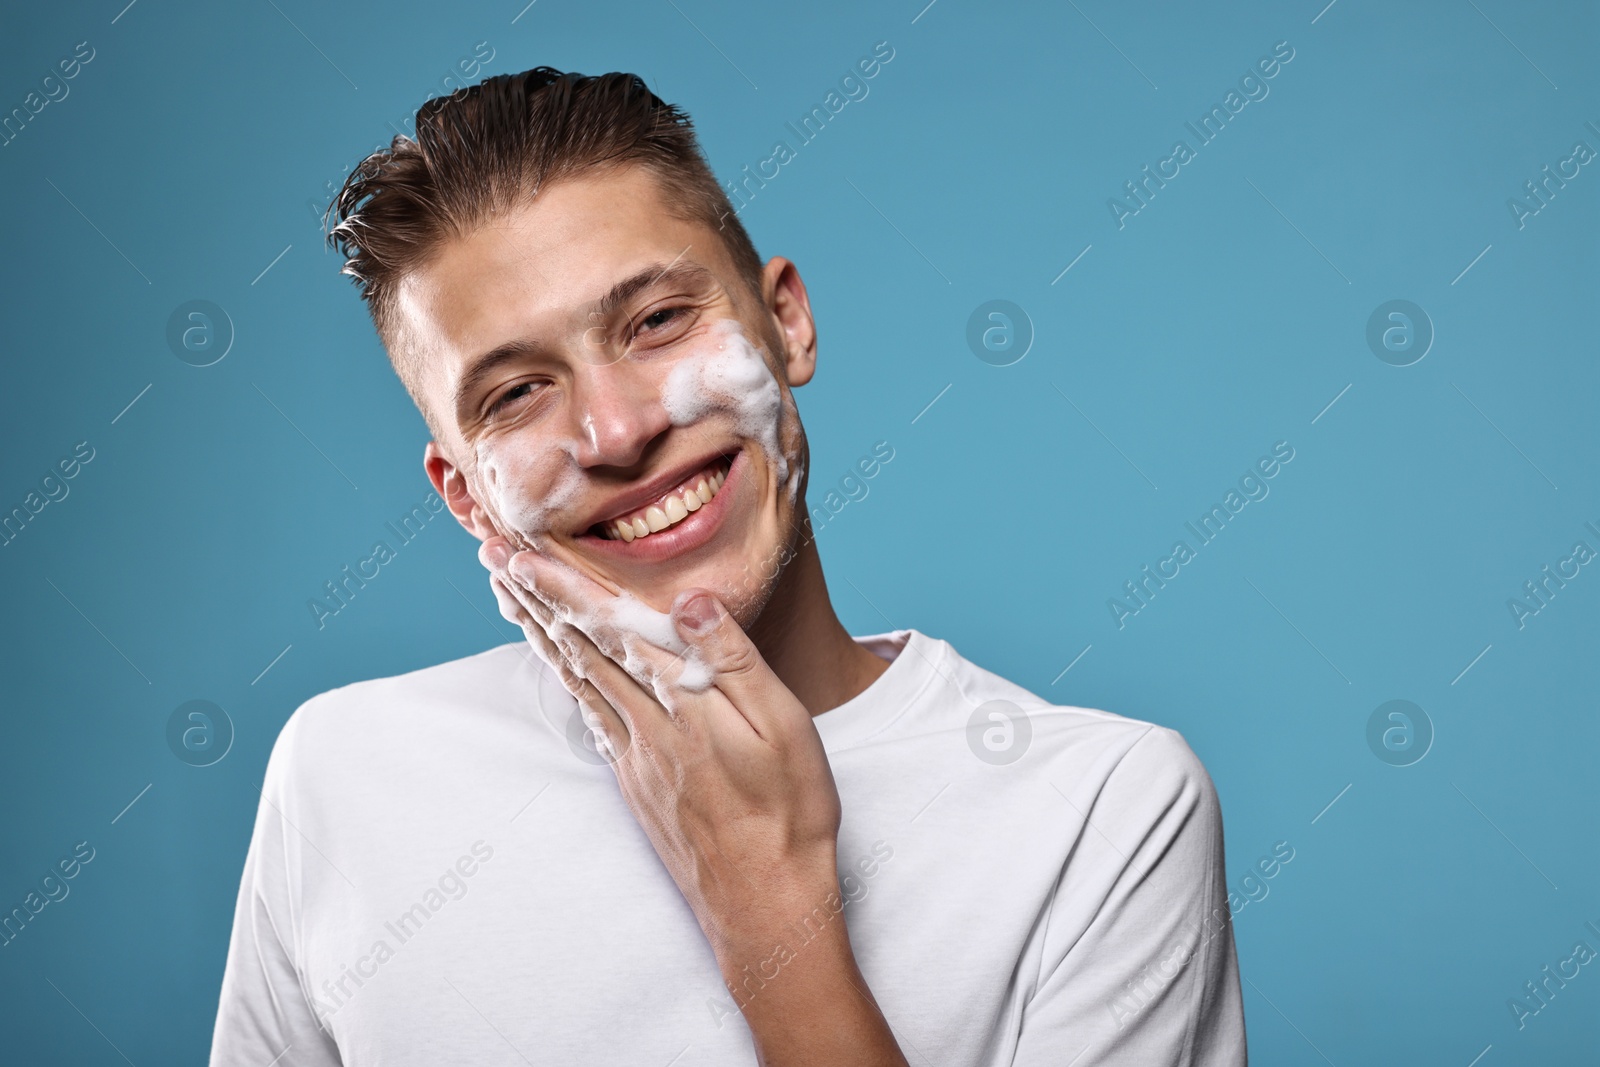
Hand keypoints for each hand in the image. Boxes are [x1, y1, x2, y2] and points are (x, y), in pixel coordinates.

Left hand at [479, 535, 907, 1064]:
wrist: (765, 907)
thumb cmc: (790, 814)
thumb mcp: (783, 726)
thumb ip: (732, 660)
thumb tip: (688, 600)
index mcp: (681, 703)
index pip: (610, 628)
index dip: (562, 588)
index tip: (517, 554)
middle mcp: (646, 727)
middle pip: (579, 648)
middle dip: (535, 599)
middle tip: (491, 557)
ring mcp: (636, 759)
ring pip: (578, 681)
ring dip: (542, 634)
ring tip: (510, 599)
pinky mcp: (638, 785)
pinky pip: (593, 718)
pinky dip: (568, 681)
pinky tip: (561, 670)